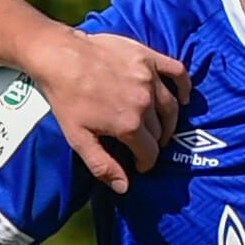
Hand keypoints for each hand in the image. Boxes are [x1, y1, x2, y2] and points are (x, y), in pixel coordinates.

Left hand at [30, 30, 189, 193]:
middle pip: (160, 130)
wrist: (60, 56)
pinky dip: (185, 87)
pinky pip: (178, 72)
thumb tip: (124, 187)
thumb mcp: (78, 138)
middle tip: (144, 145)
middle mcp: (145, 102)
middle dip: (154, 142)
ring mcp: (149, 78)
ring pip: (171, 107)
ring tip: (161, 127)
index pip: (150, 152)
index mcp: (129, 124)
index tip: (139, 164)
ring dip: (169, 121)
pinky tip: (183, 97)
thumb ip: (102, 165)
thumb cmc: (66, 98)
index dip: (145, 163)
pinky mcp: (149, 58)